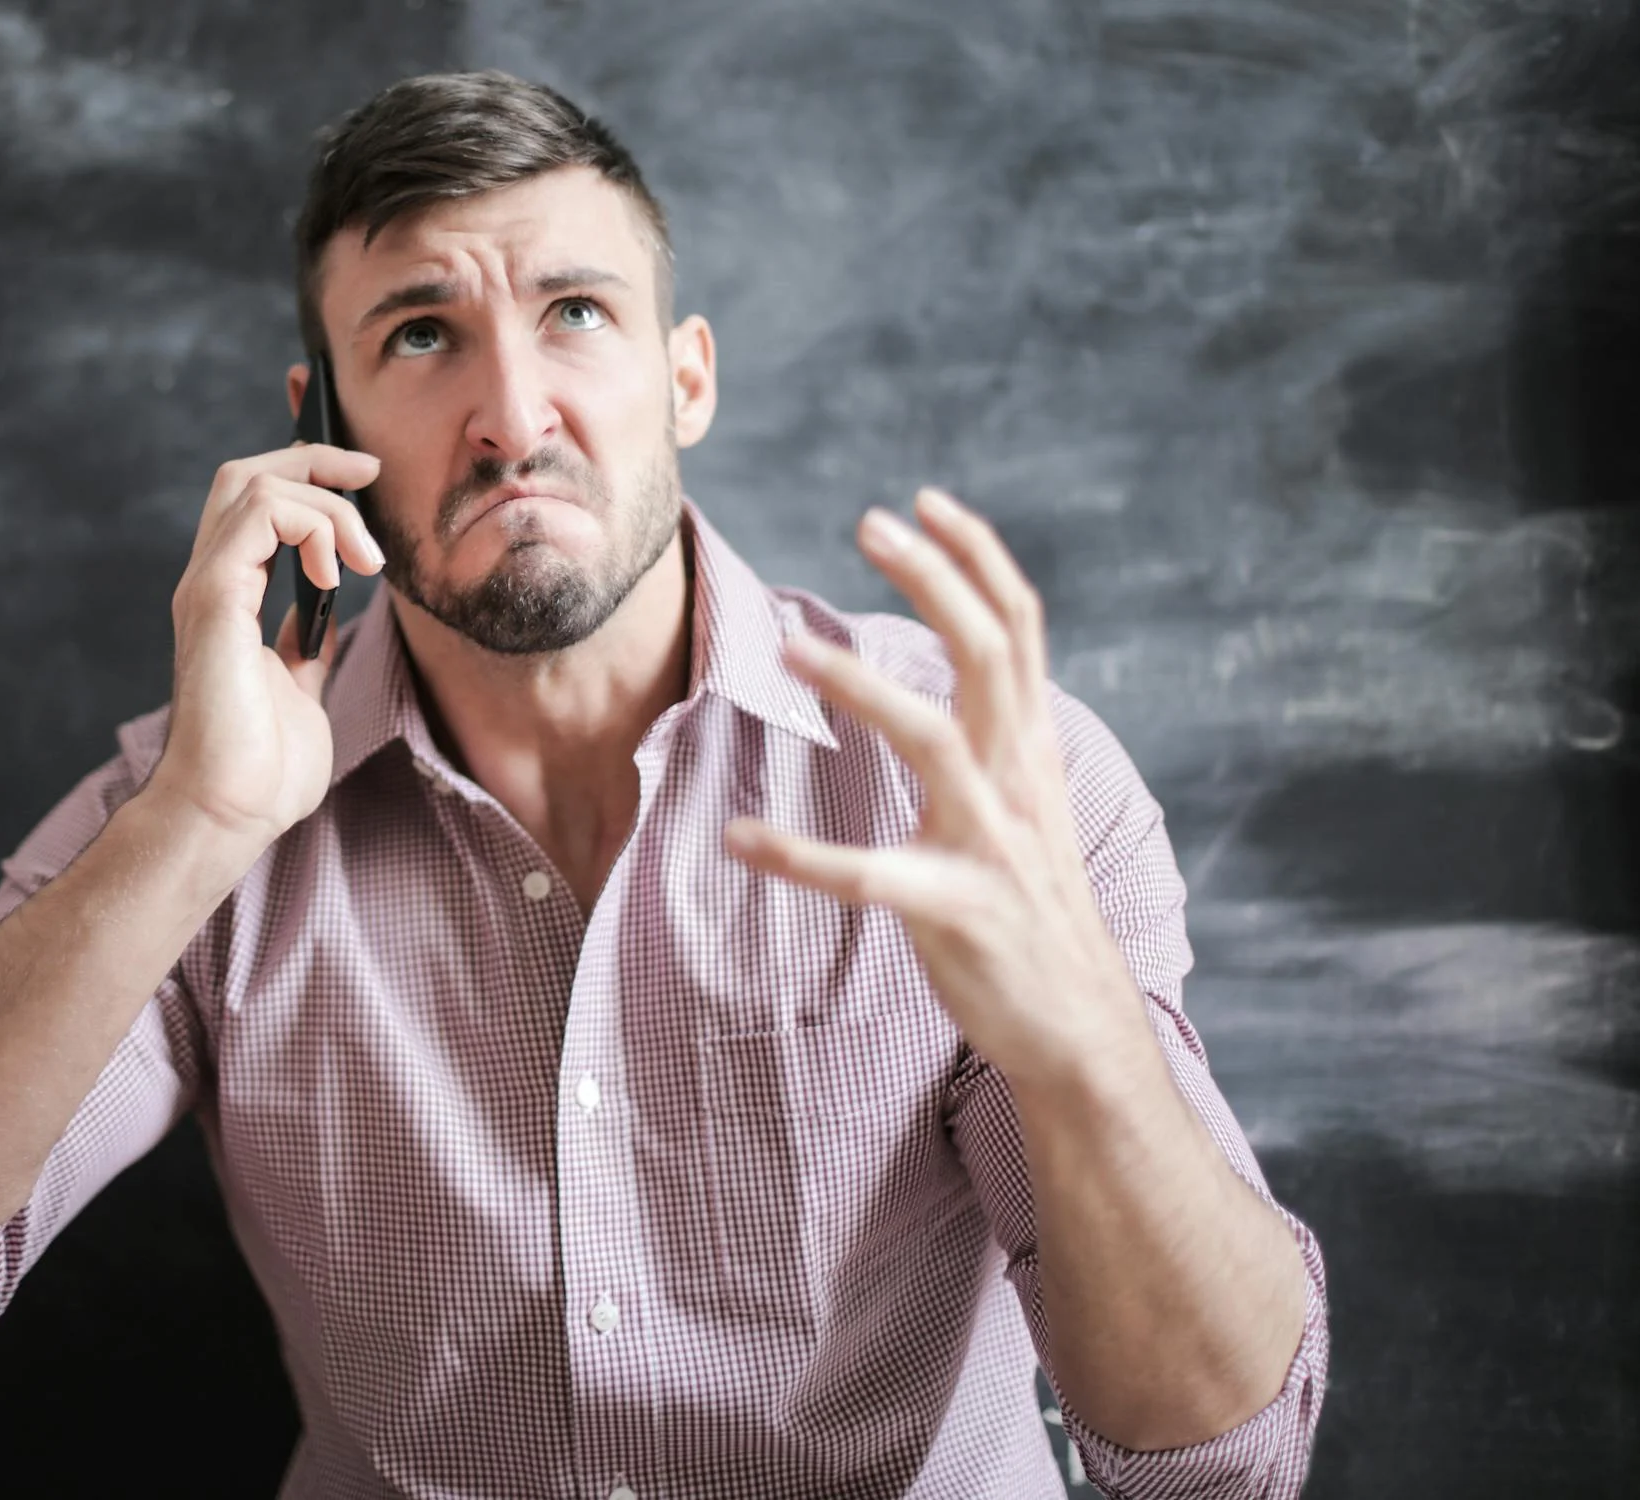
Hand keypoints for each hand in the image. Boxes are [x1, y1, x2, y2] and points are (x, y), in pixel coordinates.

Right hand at [150, 443, 384, 851]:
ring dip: (326, 505)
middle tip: (370, 473)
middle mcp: (213, 583)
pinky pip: (261, 514)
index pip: (257, 505)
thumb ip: (305, 649)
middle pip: (246, 473)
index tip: (365, 483)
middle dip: (314, 458)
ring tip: (366, 559)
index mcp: (230, 600)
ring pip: (255, 482)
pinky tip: (338, 575)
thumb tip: (324, 619)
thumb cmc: (260, 771)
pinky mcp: (214, 598)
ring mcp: (208, 587)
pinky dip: (311, 526)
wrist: (229, 813)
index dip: (309, 477)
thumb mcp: (300, 691)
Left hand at [723, 487, 1150, 1086]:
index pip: (1018, 629)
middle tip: (870, 523)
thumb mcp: (1025, 807)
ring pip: (935, 741)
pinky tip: (740, 841)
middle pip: (988, 654)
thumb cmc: (1033, 911)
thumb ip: (999, 740)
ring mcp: (993, 845)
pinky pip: (873, 877)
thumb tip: (963, 676)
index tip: (925, 501)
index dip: (978, 558)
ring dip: (862, 689)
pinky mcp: (959, 912)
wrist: (1081, 1027)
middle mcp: (1019, 783)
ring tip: (789, 650)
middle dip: (934, 579)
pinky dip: (802, 858)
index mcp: (1031, 752)